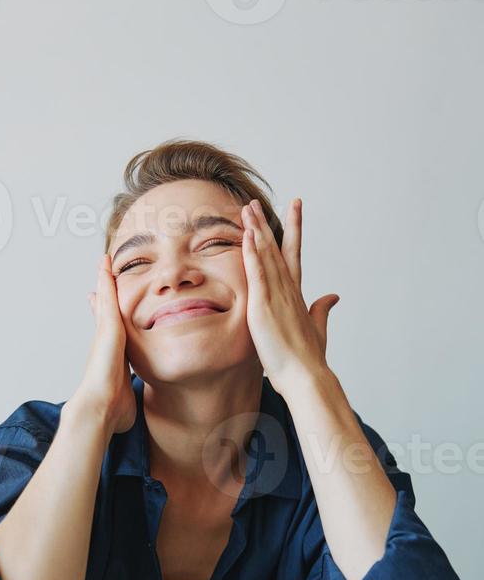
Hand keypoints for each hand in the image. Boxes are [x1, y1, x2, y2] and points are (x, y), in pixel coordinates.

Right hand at [72, 254, 136, 435]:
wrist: (99, 410)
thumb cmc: (112, 412)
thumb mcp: (126, 399)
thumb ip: (130, 398)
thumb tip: (131, 412)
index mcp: (113, 357)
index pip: (112, 332)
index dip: (109, 318)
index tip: (105, 307)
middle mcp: (105, 342)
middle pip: (105, 311)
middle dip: (105, 293)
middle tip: (102, 275)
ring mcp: (104, 334)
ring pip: (106, 301)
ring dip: (104, 281)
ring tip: (104, 262)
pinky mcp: (107, 328)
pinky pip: (107, 298)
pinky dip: (106, 280)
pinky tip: (106, 264)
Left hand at [241, 197, 339, 397]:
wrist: (306, 376)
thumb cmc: (308, 359)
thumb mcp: (316, 329)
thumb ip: (322, 310)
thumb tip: (332, 296)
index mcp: (296, 295)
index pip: (293, 255)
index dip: (292, 231)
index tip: (293, 208)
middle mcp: (288, 290)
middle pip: (277, 249)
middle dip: (265, 225)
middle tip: (254, 204)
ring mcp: (277, 297)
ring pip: (266, 256)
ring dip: (256, 231)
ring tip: (247, 210)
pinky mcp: (264, 307)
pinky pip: (258, 274)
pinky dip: (253, 254)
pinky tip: (248, 237)